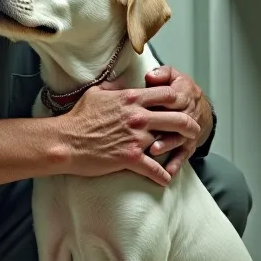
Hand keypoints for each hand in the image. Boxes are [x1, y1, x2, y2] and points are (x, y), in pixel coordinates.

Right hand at [59, 81, 199, 186]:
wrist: (66, 141)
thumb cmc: (78, 118)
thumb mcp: (97, 93)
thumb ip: (115, 87)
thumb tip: (123, 82)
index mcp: (131, 98)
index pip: (166, 94)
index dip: (178, 100)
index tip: (181, 106)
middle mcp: (138, 116)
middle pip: (177, 118)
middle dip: (189, 124)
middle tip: (194, 130)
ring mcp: (136, 138)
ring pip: (167, 143)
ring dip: (175, 150)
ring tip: (183, 155)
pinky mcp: (130, 158)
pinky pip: (154, 169)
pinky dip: (162, 175)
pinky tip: (166, 179)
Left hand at [144, 66, 212, 175]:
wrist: (200, 107)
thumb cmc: (179, 91)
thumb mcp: (173, 77)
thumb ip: (162, 74)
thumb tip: (151, 76)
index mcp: (181, 94)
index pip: (171, 96)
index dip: (159, 100)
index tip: (144, 104)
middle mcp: (187, 114)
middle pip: (175, 119)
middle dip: (163, 125)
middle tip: (146, 129)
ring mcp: (187, 132)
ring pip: (178, 138)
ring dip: (166, 144)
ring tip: (153, 150)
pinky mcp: (188, 145)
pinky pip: (182, 156)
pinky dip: (175, 164)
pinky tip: (166, 173)